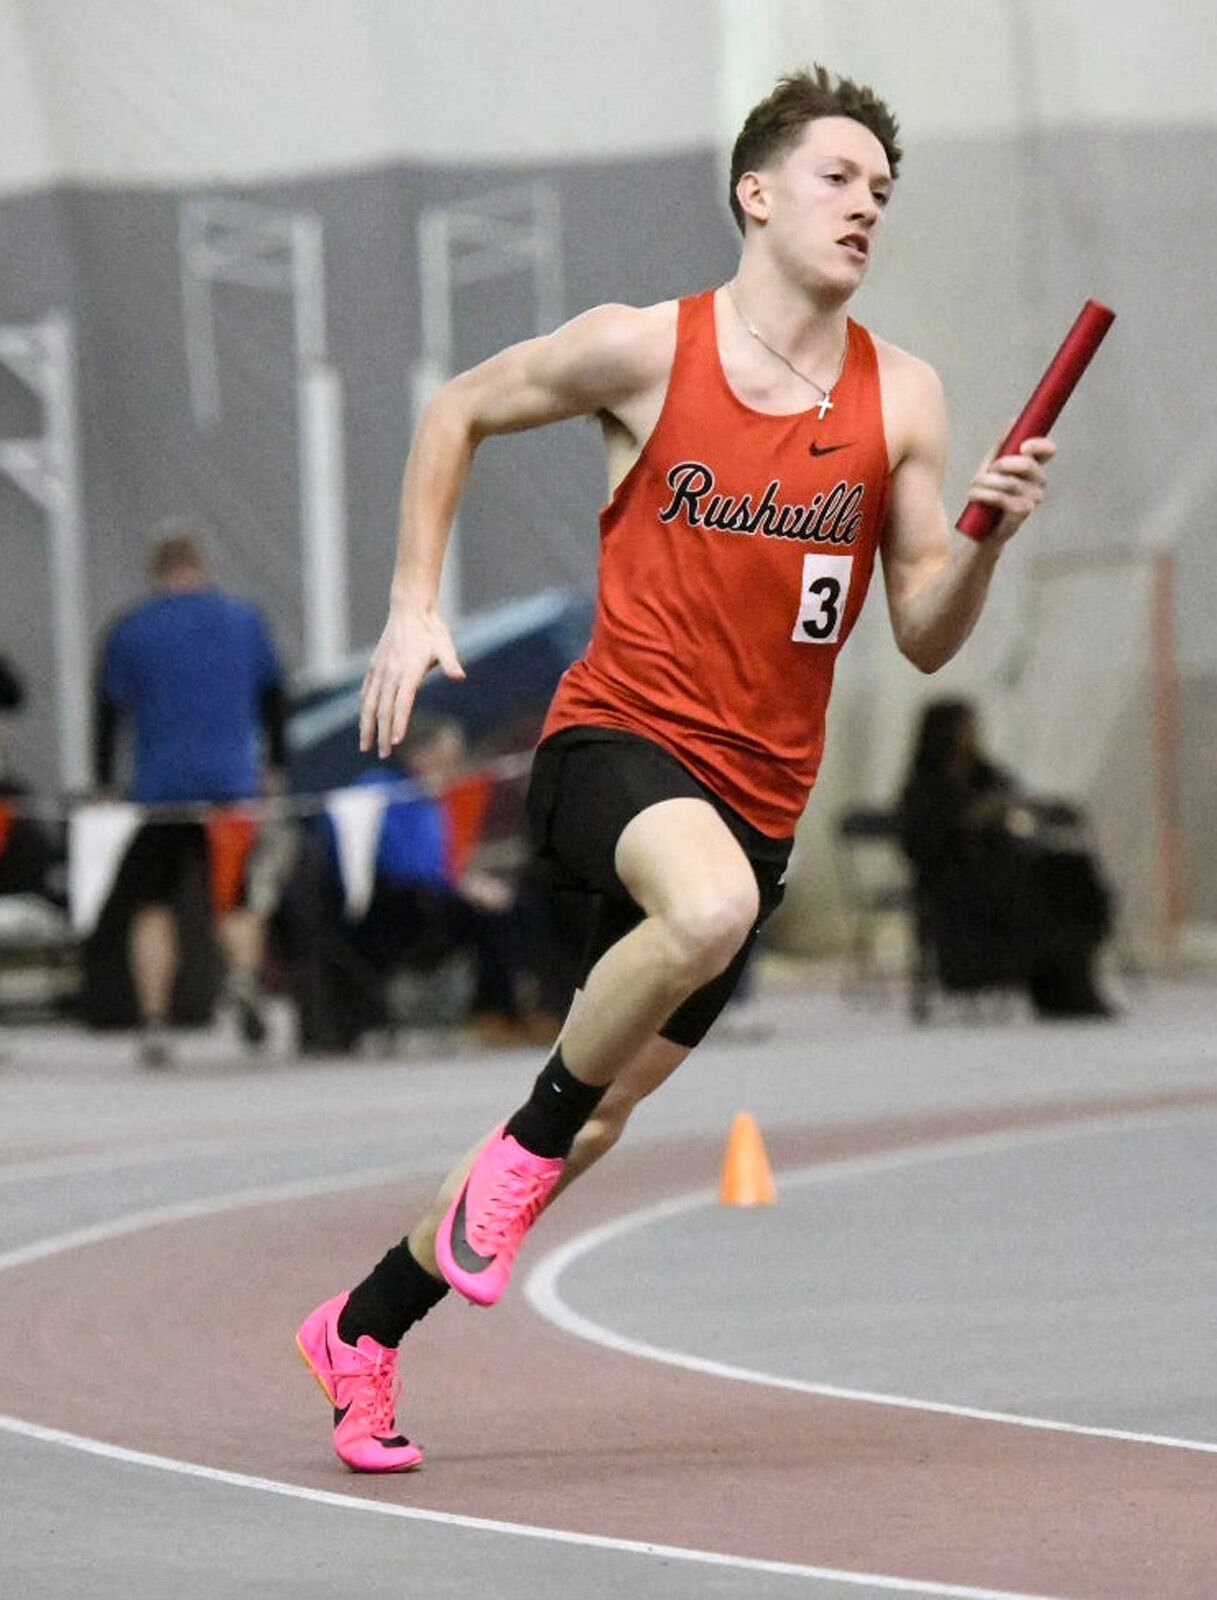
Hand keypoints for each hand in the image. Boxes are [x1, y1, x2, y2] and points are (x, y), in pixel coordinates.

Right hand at [359, 600, 465, 756]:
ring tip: (364, 746)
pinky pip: (367, 690)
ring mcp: (380, 670)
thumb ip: (450, 663)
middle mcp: (390, 673)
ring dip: (367, 726)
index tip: (396, 741)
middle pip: (384, 709)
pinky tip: (364, 718)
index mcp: (408, 671)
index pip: (401, 703)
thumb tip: (460, 676)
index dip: (399, 722)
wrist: (410, 609)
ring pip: (370, 703)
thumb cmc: (432, 630)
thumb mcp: (445, 645)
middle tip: (383, 755)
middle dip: (382, 734)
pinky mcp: (374, 665)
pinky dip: (365, 706)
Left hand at [964, 436, 1055, 544]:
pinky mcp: (1022, 514)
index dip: (1039, 445)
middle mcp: (1038, 484)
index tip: (1022, 446)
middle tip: (987, 470)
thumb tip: (1013, 420)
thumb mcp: (992, 467)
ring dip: (985, 482)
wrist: (980, 530)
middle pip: (1027, 464)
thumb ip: (1002, 445)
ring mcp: (1032, 499)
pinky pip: (1001, 497)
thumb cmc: (988, 497)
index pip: (1048, 451)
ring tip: (973, 487)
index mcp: (1034, 469)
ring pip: (1009, 482)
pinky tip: (972, 496)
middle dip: (1001, 464)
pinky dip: (983, 495)